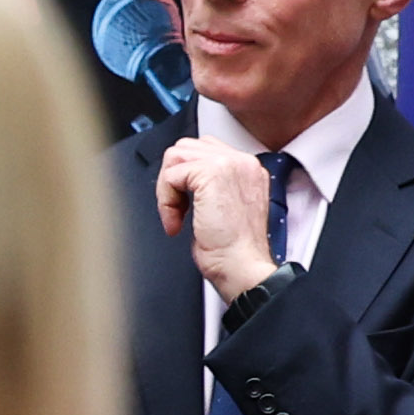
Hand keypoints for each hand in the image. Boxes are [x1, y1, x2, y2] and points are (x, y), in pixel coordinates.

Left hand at [160, 135, 281, 300]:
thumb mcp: (226, 208)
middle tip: (178, 210)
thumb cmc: (234, 249)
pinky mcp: (212, 174)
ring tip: (177, 215)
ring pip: (176, 157)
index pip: (204, 151)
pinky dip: (165, 201)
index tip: (186, 205)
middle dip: (172, 179)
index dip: (184, 176)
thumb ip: (211, 188)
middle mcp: (242, 162)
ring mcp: (230, 164)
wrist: (242, 266)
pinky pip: (171, 176)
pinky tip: (177, 222)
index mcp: (247, 169)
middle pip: (186, 148)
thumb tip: (182, 180)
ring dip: (167, 189)